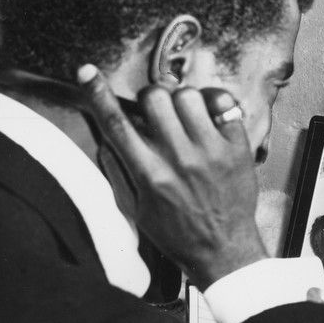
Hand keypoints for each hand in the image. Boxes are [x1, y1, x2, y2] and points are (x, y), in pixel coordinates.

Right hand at [79, 65, 267, 288]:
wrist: (224, 250)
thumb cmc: (180, 233)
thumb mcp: (138, 210)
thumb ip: (122, 172)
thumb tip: (109, 139)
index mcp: (149, 175)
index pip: (116, 124)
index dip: (96, 94)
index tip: (87, 72)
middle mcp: (179, 159)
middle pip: (154, 98)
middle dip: (149, 98)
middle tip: (156, 111)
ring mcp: (211, 151)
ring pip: (188, 96)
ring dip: (181, 100)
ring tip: (185, 117)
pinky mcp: (237, 149)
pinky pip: (224, 104)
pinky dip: (214, 102)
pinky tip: (210, 116)